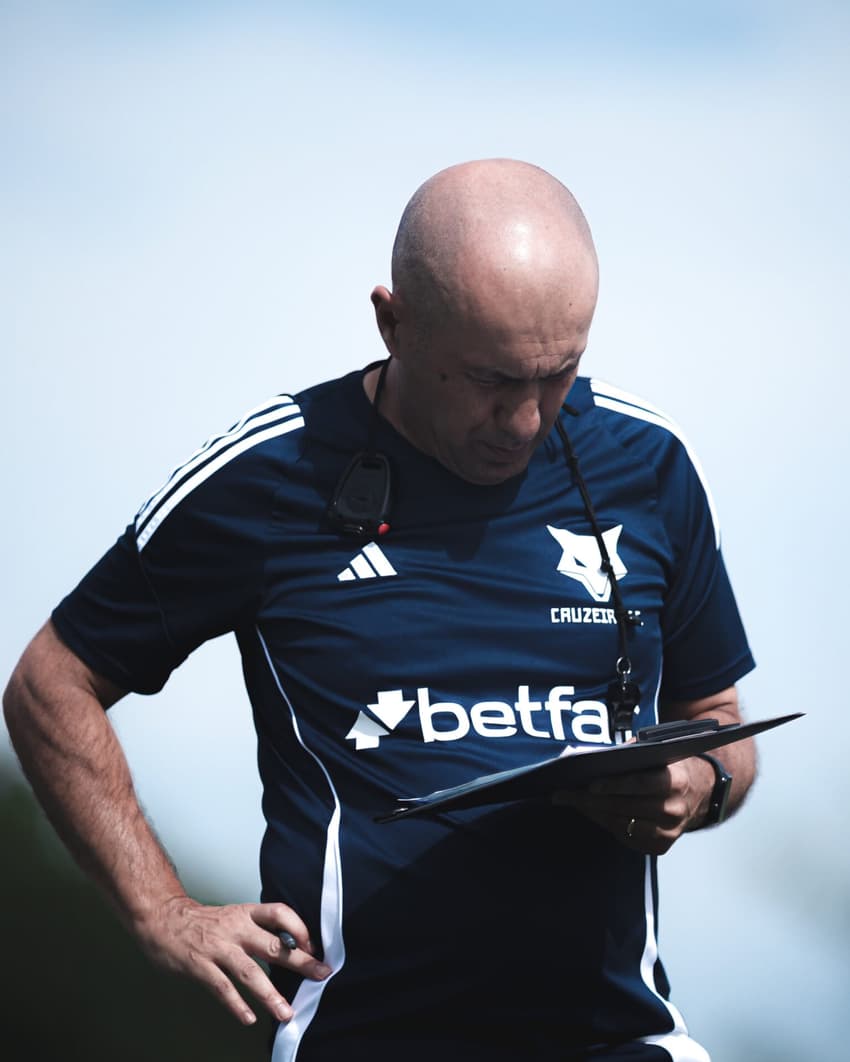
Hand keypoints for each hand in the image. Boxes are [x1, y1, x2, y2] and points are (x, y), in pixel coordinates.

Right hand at [135, 896, 331, 1025]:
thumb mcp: (233, 916)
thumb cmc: (202, 922)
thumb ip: (256, 930)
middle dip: (299, 961)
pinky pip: (222, 988)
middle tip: (321, 974)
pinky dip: (237, 1004)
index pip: (279, 912)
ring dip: (270, 994)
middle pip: (272, 945)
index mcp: (246, 914)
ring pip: (249, 972)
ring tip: (285, 1013)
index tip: (313, 945)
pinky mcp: (200, 965)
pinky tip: (249, 1018)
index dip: (299, 927)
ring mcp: (218, 948)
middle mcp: (235, 929)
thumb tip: (289, 948)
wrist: (162, 917)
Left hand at [552, 756, 714, 854]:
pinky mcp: (661, 847)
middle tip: (563, 793)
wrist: (700, 792)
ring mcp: (669, 832)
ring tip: (571, 802)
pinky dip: (606, 823)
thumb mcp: (655, 754)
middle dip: (590, 800)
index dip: (613, 785)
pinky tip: (590, 812)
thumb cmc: (667, 767)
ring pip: (621, 824)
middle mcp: (674, 810)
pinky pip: (626, 837)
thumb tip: (587, 757)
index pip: (639, 784)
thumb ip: (628, 754)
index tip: (588, 784)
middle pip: (624, 807)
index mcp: (676, 782)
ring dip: (593, 813)